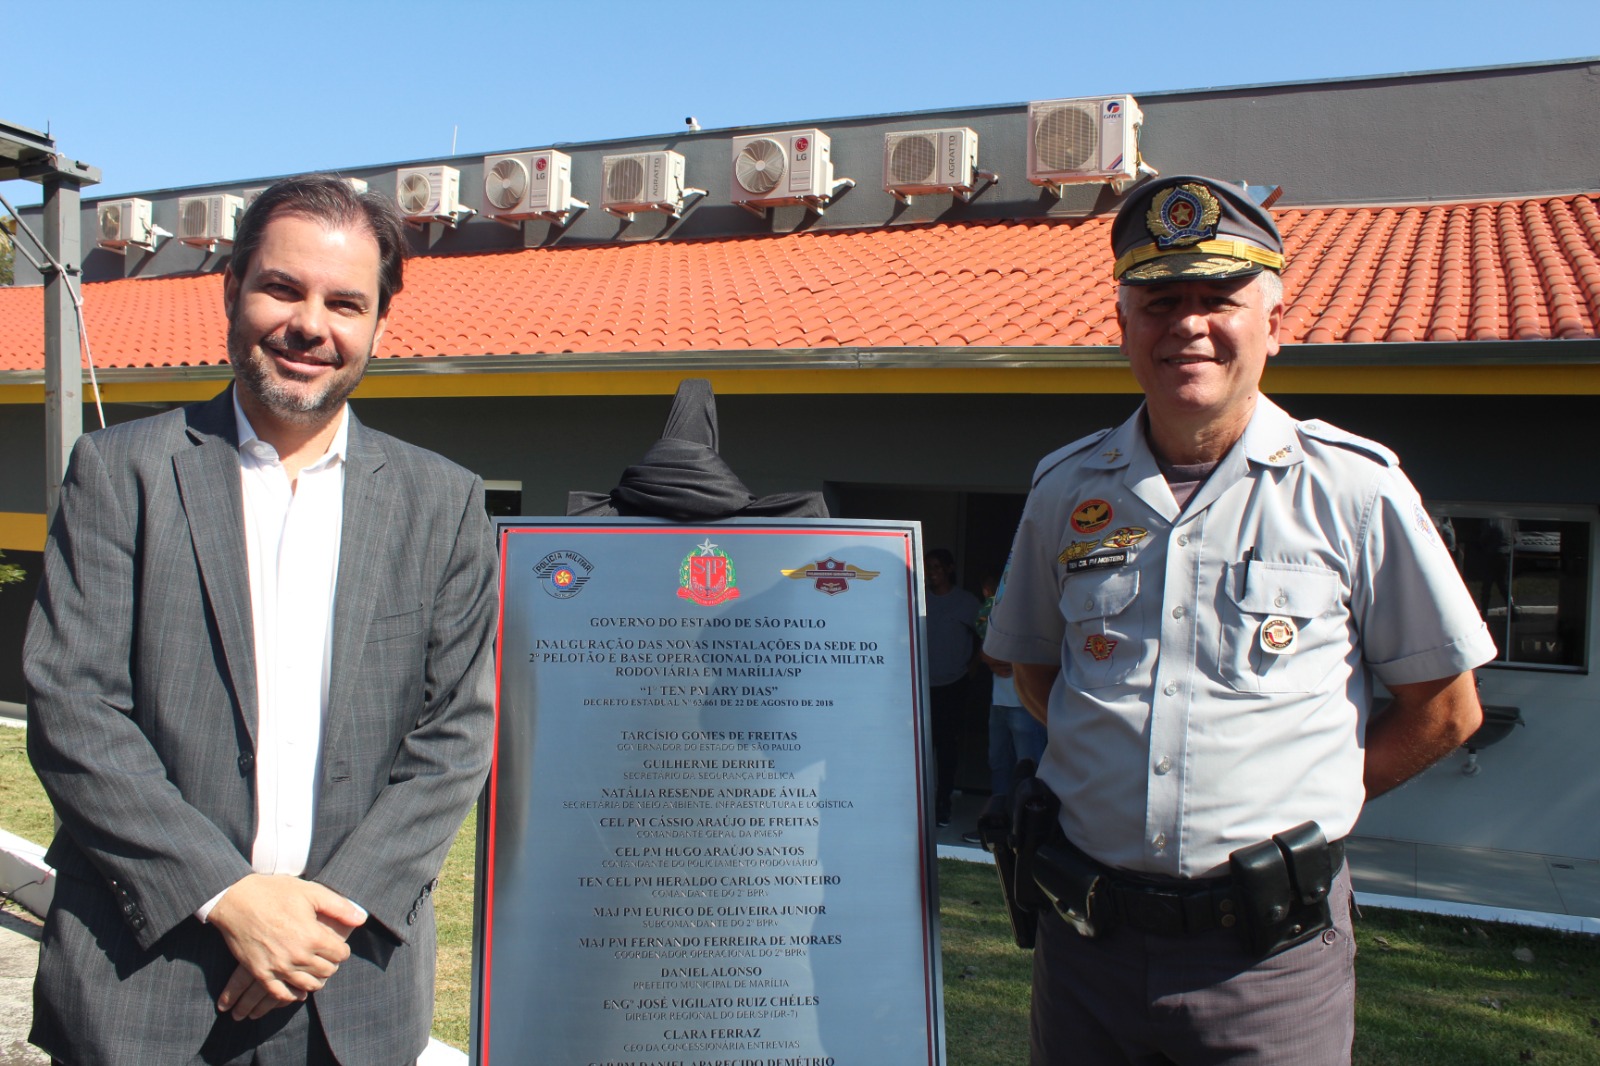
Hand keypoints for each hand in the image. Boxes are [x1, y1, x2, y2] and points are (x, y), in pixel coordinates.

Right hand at [208, 874, 363, 1019]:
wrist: (235, 899)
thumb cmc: (274, 892)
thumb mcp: (310, 892)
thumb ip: (339, 907)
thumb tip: (362, 919)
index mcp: (313, 936)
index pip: (341, 954)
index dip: (342, 948)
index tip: (336, 943)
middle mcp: (298, 956)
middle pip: (327, 971)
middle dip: (331, 963)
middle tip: (326, 955)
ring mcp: (278, 967)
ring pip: (308, 986)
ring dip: (316, 979)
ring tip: (314, 970)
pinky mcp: (260, 973)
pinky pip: (281, 995)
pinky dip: (292, 995)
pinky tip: (297, 990)